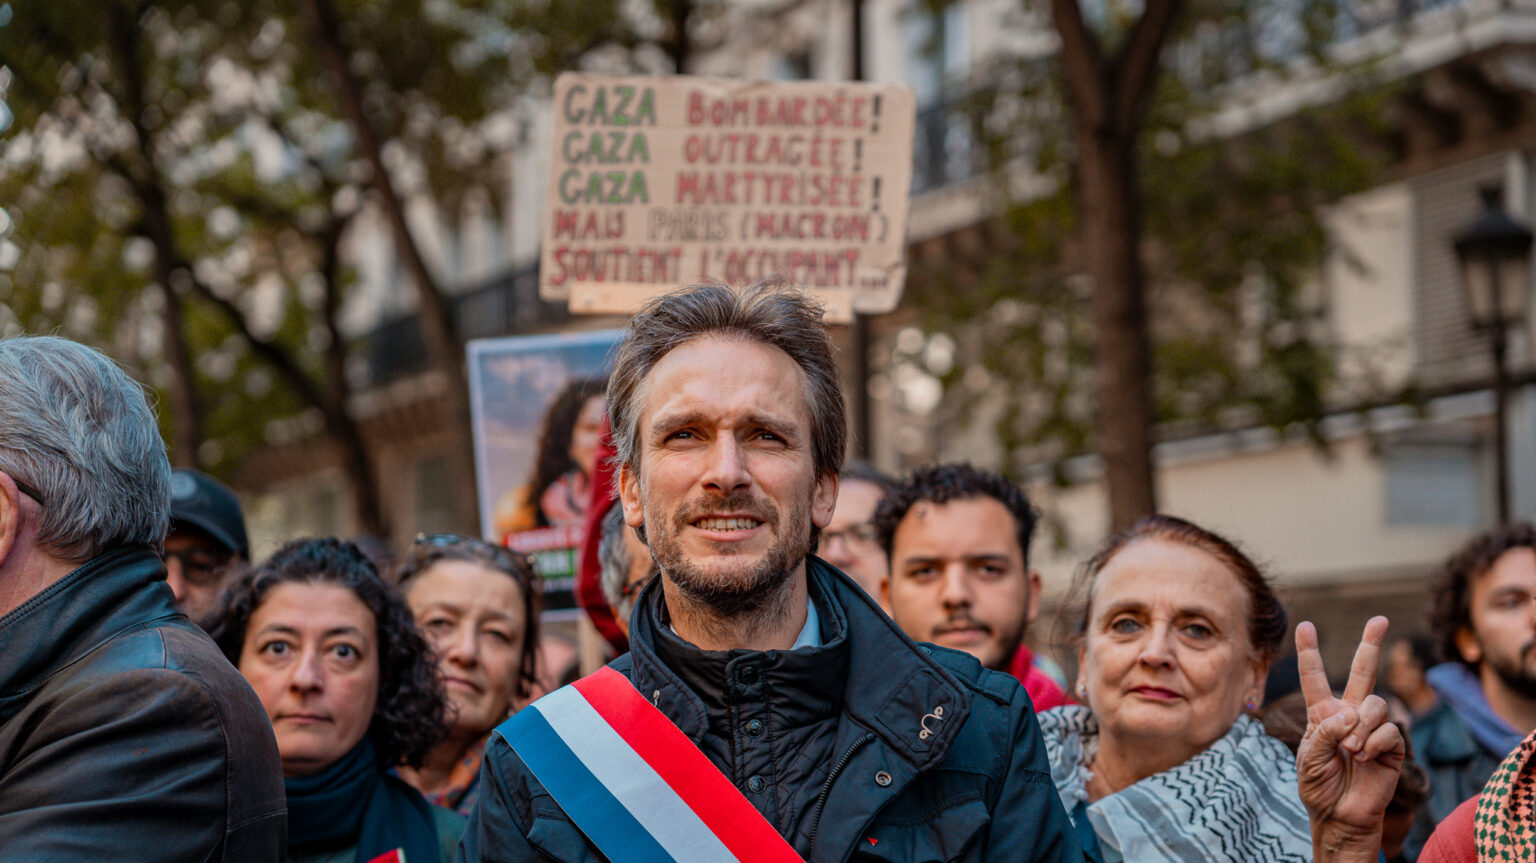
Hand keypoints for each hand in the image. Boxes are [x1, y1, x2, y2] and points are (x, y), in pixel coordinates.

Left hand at [1295, 616, 1404, 860]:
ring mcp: (1372, 728)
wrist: (1341, 816)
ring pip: (1375, 704)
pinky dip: (1373, 743)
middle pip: (1363, 673)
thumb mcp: (1308, 757)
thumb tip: (1351, 713)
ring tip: (1350, 751)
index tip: (1305, 625)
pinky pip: (1388, 730)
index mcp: (1321, 714)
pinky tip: (1364, 758)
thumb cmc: (1319, 786)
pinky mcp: (1391, 745)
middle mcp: (1349, 714)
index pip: (1315, 677)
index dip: (1309, 652)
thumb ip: (1324, 732)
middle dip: (1371, 644)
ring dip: (1361, 727)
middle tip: (1380, 618)